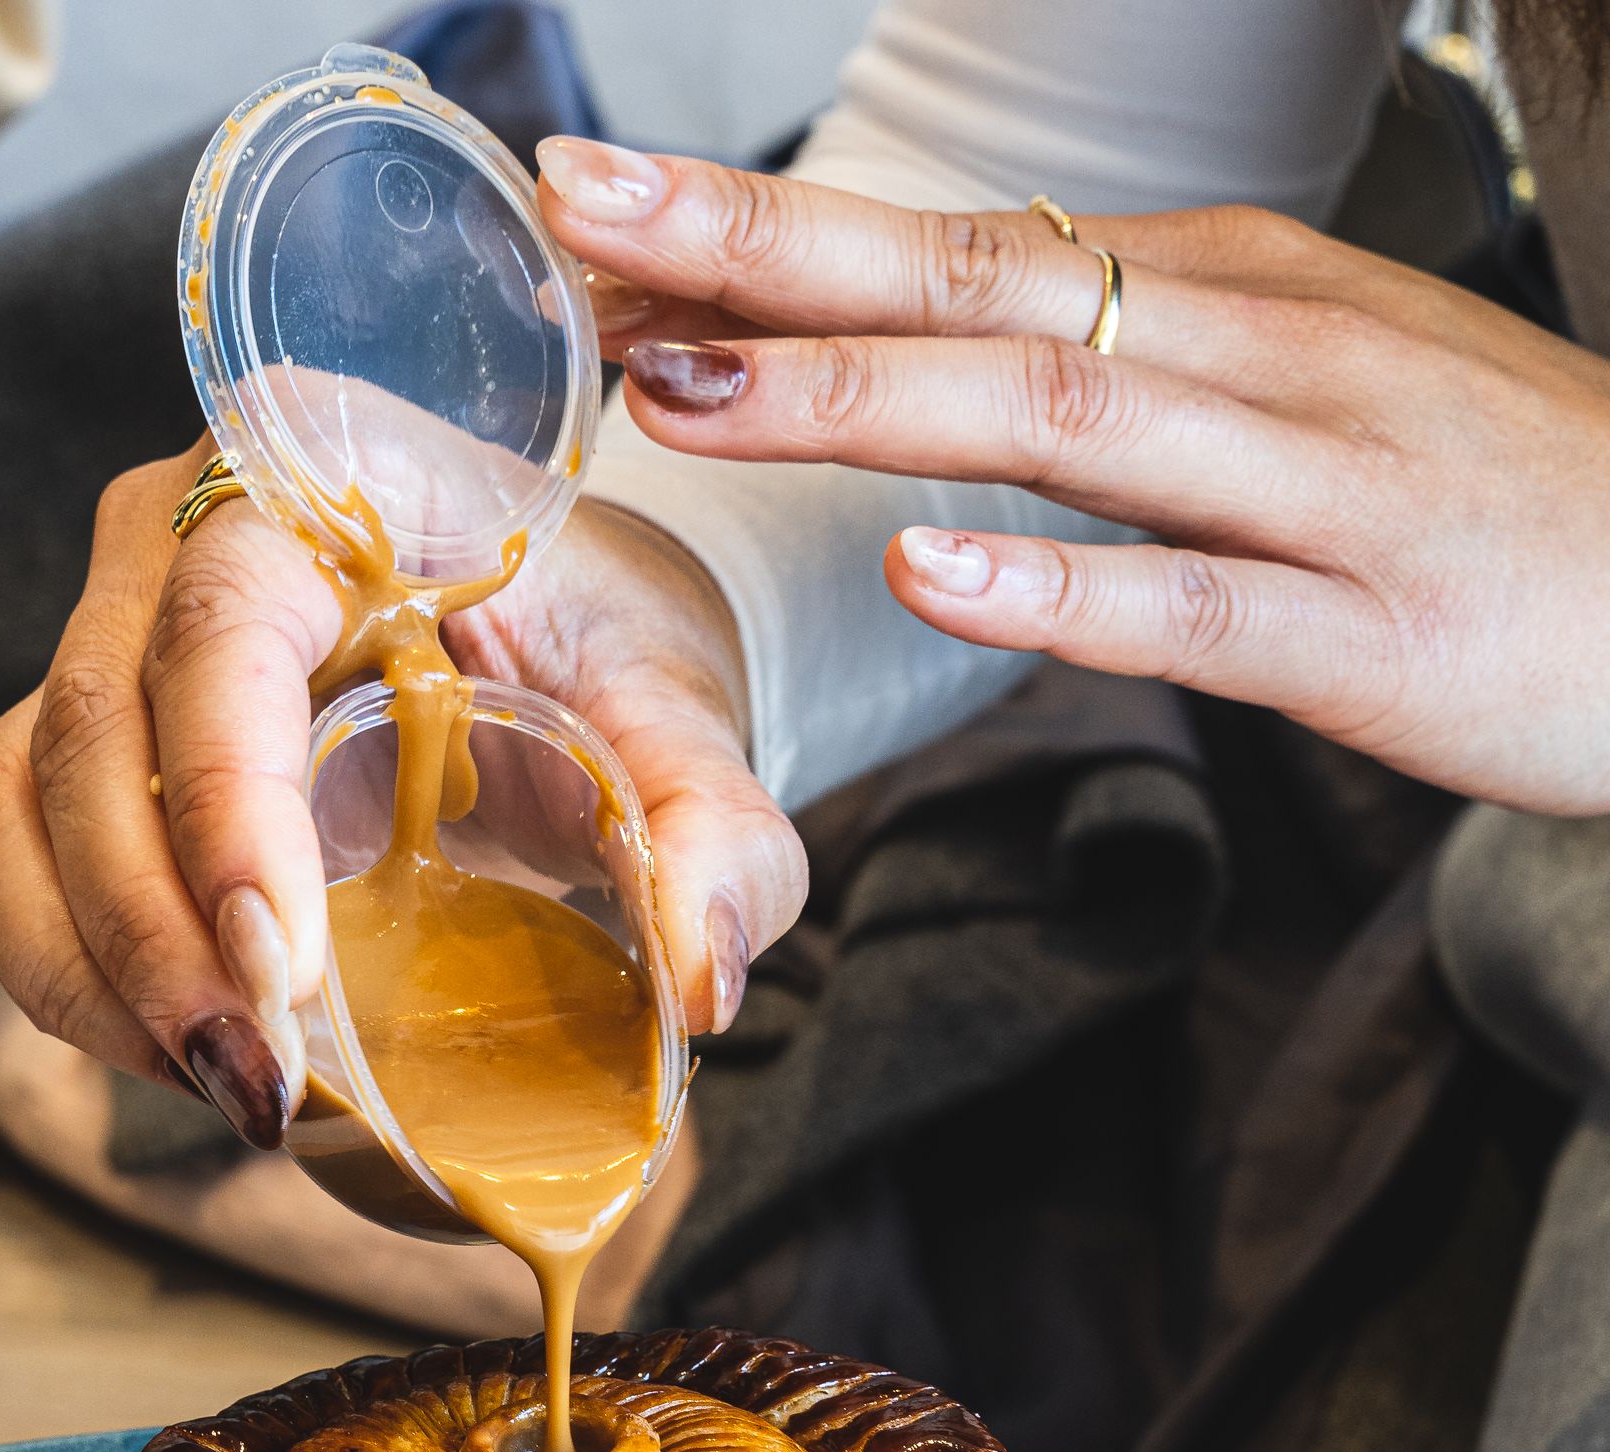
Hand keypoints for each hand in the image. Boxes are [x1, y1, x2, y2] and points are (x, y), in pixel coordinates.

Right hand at [0, 440, 801, 1141]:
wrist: (556, 633)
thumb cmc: (602, 648)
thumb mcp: (679, 722)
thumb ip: (711, 830)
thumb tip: (700, 980)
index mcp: (323, 476)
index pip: (218, 629)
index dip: (224, 803)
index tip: (281, 968)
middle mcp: (181, 536)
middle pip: (88, 731)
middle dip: (155, 938)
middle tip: (263, 1086)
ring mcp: (110, 632)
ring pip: (15, 803)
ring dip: (95, 970)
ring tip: (229, 1089)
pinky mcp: (85, 737)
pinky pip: (10, 850)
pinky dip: (74, 970)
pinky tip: (186, 1052)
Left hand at [537, 139, 1609, 816]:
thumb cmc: (1474, 492)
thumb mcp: (1291, 383)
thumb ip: (1118, 369)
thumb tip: (934, 351)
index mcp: (1219, 292)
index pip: (958, 243)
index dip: (768, 233)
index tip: (601, 217)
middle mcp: (1253, 354)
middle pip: (977, 283)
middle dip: (764, 248)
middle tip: (582, 213)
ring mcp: (1312, 486)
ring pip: (1059, 423)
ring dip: (863, 395)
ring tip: (687, 384)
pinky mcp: (1362, 632)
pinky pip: (1186, 606)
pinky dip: (1054, 588)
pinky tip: (928, 568)